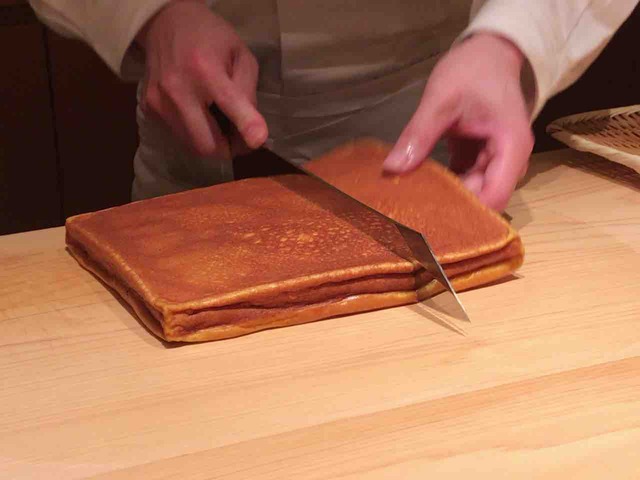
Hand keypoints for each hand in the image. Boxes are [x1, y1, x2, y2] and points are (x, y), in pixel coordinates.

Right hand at [136, 0, 266, 157]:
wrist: (165, 23)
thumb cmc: (211, 39)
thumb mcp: (240, 55)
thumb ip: (247, 91)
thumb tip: (252, 131)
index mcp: (205, 69)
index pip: (228, 102)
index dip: (245, 125)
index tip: (258, 141)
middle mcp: (178, 88)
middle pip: (206, 144)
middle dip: (228, 148)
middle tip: (238, 137)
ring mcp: (159, 101)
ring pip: (192, 146)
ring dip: (211, 142)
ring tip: (219, 122)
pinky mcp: (150, 109)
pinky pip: (179, 135)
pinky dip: (194, 133)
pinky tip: (199, 113)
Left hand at [383, 33, 533, 210]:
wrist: (488, 51)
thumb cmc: (471, 70)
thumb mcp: (440, 100)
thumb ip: (419, 134)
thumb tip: (392, 168)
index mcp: (511, 147)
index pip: (494, 196)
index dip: (466, 210)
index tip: (430, 215)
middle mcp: (509, 160)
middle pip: (484, 198)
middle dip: (452, 207)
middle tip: (413, 213)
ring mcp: (495, 160)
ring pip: (473, 192)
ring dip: (447, 196)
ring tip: (413, 204)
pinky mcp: (480, 157)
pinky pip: (465, 179)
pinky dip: (445, 184)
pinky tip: (420, 188)